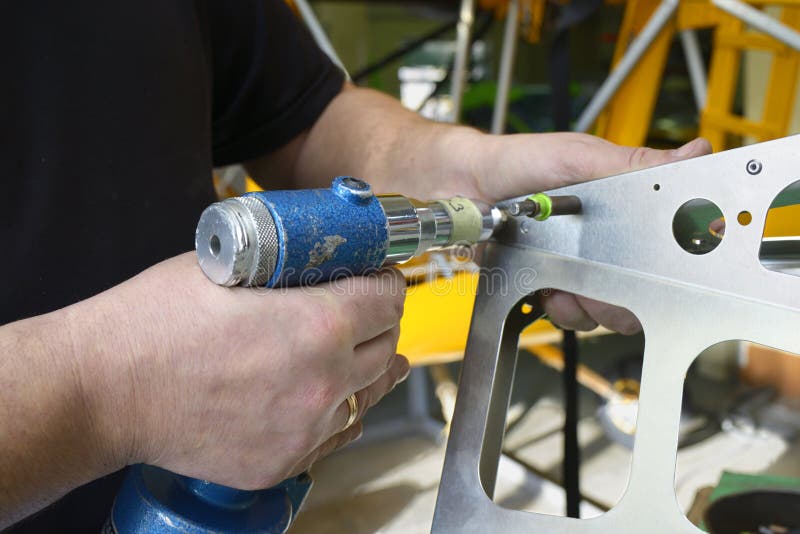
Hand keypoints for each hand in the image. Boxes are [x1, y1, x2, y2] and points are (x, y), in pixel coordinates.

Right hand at [71, 253, 408, 489]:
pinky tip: (337, 397)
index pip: (388, 299)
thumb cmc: (156, 321)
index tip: (380, 277)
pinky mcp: (284, 460)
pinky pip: (337, 432)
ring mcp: (307, 428)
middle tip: (367, 309)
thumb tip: (320, 260)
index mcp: (320, 325)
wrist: (104, 391)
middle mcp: (325, 381)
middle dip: (381, 320)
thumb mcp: (233, 266)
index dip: (387, 280)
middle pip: (386, 345)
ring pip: (369, 393)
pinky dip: (340, 409)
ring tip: (368, 353)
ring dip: (369, 368)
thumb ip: (290, 266)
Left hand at [468, 133, 712, 332]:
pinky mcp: (552, 284)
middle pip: (642, 287)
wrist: (464, 186)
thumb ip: (632, 164)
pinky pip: (573, 315)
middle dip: (627, 293)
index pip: (668, 243)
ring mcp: (580, 266)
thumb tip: (695, 154)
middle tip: (606, 281)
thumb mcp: (579, 156)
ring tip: (568, 285)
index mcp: (623, 208)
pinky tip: (549, 291)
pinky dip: (564, 310)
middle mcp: (607, 242)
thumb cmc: (519, 162)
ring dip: (593, 305)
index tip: (662, 268)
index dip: (672, 262)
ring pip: (610, 308)